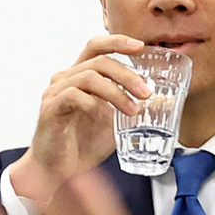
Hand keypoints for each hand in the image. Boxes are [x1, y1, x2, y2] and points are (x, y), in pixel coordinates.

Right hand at [7, 35, 152, 206]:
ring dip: (116, 92)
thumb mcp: (116, 125)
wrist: (58, 172)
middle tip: (145, 92)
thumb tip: (165, 101)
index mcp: (79, 76)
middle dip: (127, 74)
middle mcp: (65, 79)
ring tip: (132, 110)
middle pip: (98, 60)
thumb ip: (134, 109)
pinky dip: (93, 105)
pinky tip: (102, 118)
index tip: (141, 47)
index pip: (96, 47)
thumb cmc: (82, 146)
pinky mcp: (50, 109)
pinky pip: (73, 96)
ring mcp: (55, 92)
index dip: (117, 42)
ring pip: (89, 77)